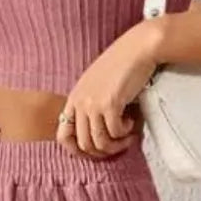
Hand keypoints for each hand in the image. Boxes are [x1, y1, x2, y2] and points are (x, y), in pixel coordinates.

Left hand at [56, 18, 163, 156]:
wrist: (137, 48)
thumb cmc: (121, 65)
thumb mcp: (96, 85)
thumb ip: (90, 104)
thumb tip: (95, 133)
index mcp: (74, 98)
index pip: (62, 135)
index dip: (76, 150)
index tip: (94, 152)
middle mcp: (80, 102)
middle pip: (84, 144)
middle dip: (102, 152)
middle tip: (117, 146)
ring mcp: (93, 103)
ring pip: (100, 143)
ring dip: (116, 146)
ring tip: (127, 138)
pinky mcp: (110, 104)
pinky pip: (115, 133)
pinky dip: (125, 133)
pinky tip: (132, 122)